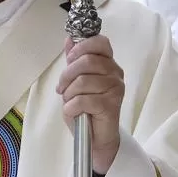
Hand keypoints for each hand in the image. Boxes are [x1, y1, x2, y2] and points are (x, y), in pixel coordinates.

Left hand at [56, 36, 124, 174]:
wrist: (95, 137)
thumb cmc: (85, 107)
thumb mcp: (75, 80)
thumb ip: (74, 60)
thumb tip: (69, 39)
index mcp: (108, 64)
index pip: (101, 42)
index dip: (82, 46)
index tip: (71, 58)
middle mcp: (115, 74)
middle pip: (87, 61)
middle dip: (67, 75)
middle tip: (62, 87)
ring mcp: (115, 89)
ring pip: (82, 81)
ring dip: (69, 94)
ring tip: (70, 101)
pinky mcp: (111, 105)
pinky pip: (83, 100)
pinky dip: (72, 107)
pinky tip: (75, 112)